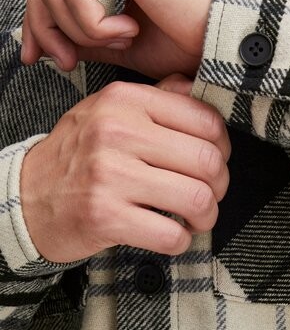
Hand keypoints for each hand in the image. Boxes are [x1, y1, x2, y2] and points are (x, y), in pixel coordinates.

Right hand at [19, 75, 230, 262]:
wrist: (27, 197)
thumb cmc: (77, 157)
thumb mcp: (109, 112)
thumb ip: (156, 100)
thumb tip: (198, 88)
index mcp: (124, 101)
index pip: (206, 121)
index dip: (222, 148)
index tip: (213, 162)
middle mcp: (116, 132)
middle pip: (208, 162)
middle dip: (219, 186)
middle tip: (208, 195)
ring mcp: (110, 175)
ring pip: (198, 199)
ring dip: (206, 216)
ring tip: (194, 218)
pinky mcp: (105, 216)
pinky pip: (172, 235)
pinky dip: (181, 241)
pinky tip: (171, 234)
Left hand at [21, 0, 220, 78]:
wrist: (223, 40)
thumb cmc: (188, 43)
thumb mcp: (125, 45)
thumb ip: (87, 37)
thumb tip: (53, 43)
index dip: (38, 20)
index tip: (40, 57)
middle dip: (44, 26)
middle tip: (67, 62)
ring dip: (79, 29)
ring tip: (120, 42)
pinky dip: (94, 25)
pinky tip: (128, 33)